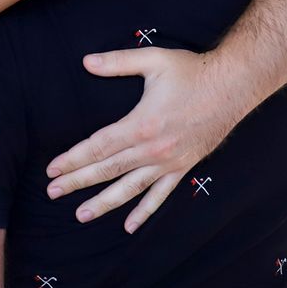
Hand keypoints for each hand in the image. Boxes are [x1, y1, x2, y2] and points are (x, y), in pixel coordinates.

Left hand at [45, 47, 236, 232]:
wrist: (234, 86)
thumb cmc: (192, 71)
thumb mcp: (154, 60)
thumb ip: (117, 62)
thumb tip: (86, 61)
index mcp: (142, 124)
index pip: (99, 147)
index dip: (73, 158)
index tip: (52, 169)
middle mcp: (153, 149)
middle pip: (107, 170)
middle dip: (77, 182)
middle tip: (52, 193)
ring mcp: (169, 162)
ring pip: (130, 188)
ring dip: (103, 203)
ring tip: (81, 215)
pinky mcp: (183, 168)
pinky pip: (160, 195)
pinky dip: (144, 212)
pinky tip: (129, 226)